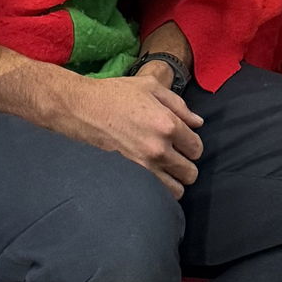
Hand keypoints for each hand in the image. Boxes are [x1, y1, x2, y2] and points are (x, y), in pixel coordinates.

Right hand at [51, 69, 203, 192]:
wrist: (84, 108)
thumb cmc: (117, 93)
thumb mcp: (151, 87)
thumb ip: (179, 105)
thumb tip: (198, 122)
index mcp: (167, 124)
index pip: (196, 148)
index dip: (192, 145)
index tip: (183, 141)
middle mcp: (159, 148)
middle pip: (190, 173)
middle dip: (186, 164)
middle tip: (176, 155)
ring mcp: (144, 166)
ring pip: (177, 190)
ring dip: (174, 180)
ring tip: (165, 168)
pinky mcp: (130, 176)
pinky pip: (156, 195)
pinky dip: (160, 190)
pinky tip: (154, 176)